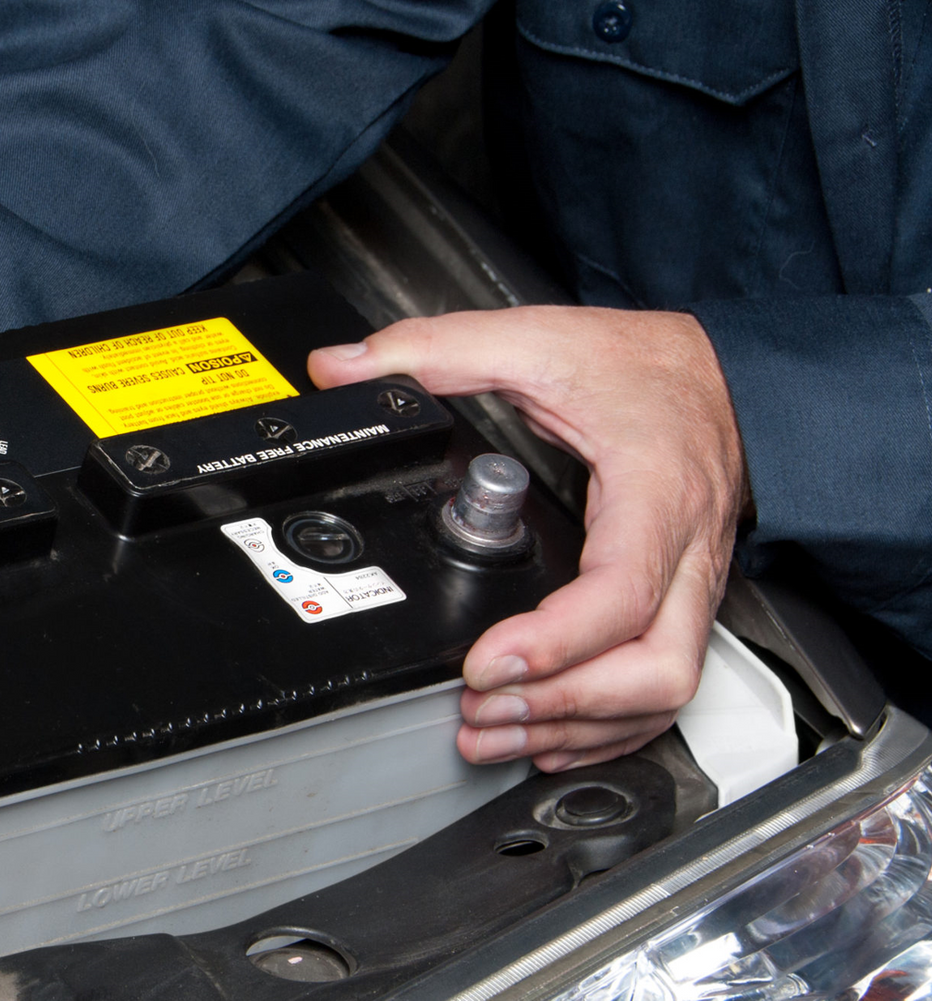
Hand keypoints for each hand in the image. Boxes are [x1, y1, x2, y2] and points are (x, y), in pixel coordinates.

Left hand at [308, 307, 745, 771]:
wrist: (731, 374)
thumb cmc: (649, 367)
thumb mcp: (538, 339)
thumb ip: (436, 349)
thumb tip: (342, 369)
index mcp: (654, 495)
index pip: (621, 594)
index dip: (553, 642)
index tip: (483, 662)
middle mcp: (685, 555)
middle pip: (656, 669)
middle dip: (564, 706)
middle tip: (480, 708)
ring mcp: (693, 588)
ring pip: (664, 691)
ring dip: (577, 727)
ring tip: (494, 730)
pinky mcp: (685, 605)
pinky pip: (663, 688)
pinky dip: (607, 725)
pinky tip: (549, 734)